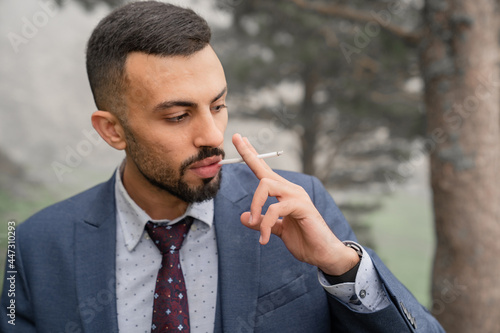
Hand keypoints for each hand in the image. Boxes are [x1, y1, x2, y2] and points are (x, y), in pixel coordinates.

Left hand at [232, 134, 359, 275]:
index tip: (240, 139)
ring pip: (266, 185)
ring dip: (256, 205)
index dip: (252, 155)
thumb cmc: (304, 240)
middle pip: (264, 169)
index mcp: (284, 193)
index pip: (264, 171)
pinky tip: (263, 239)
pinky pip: (275, 208)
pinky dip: (265, 224)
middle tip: (236, 138)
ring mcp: (297, 196)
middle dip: (249, 154)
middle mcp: (290, 190)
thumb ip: (262, 222)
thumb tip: (243, 217)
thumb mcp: (278, 230)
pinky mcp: (301, 206)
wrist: (323, 254)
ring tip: (254, 224)